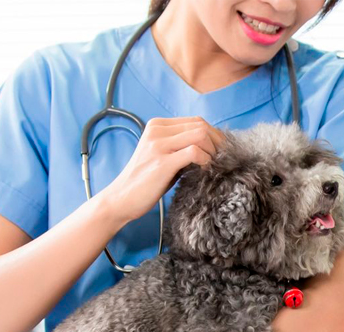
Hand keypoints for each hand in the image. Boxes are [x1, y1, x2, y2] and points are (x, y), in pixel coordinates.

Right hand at [100, 116, 226, 223]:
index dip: (212, 135)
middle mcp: (156, 131)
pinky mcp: (162, 163)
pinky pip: (194, 152)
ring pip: (200, 135)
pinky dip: (205, 160)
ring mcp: (158, 145)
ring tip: (212, 166)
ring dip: (212, 151)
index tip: (219, 152)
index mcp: (156, 126)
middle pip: (200, 125)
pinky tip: (205, 171)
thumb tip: (210, 147)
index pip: (195, 121)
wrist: (121, 199)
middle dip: (217, 142)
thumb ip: (180, 148)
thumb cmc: (144, 182)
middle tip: (222, 159)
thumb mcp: (162, 157)